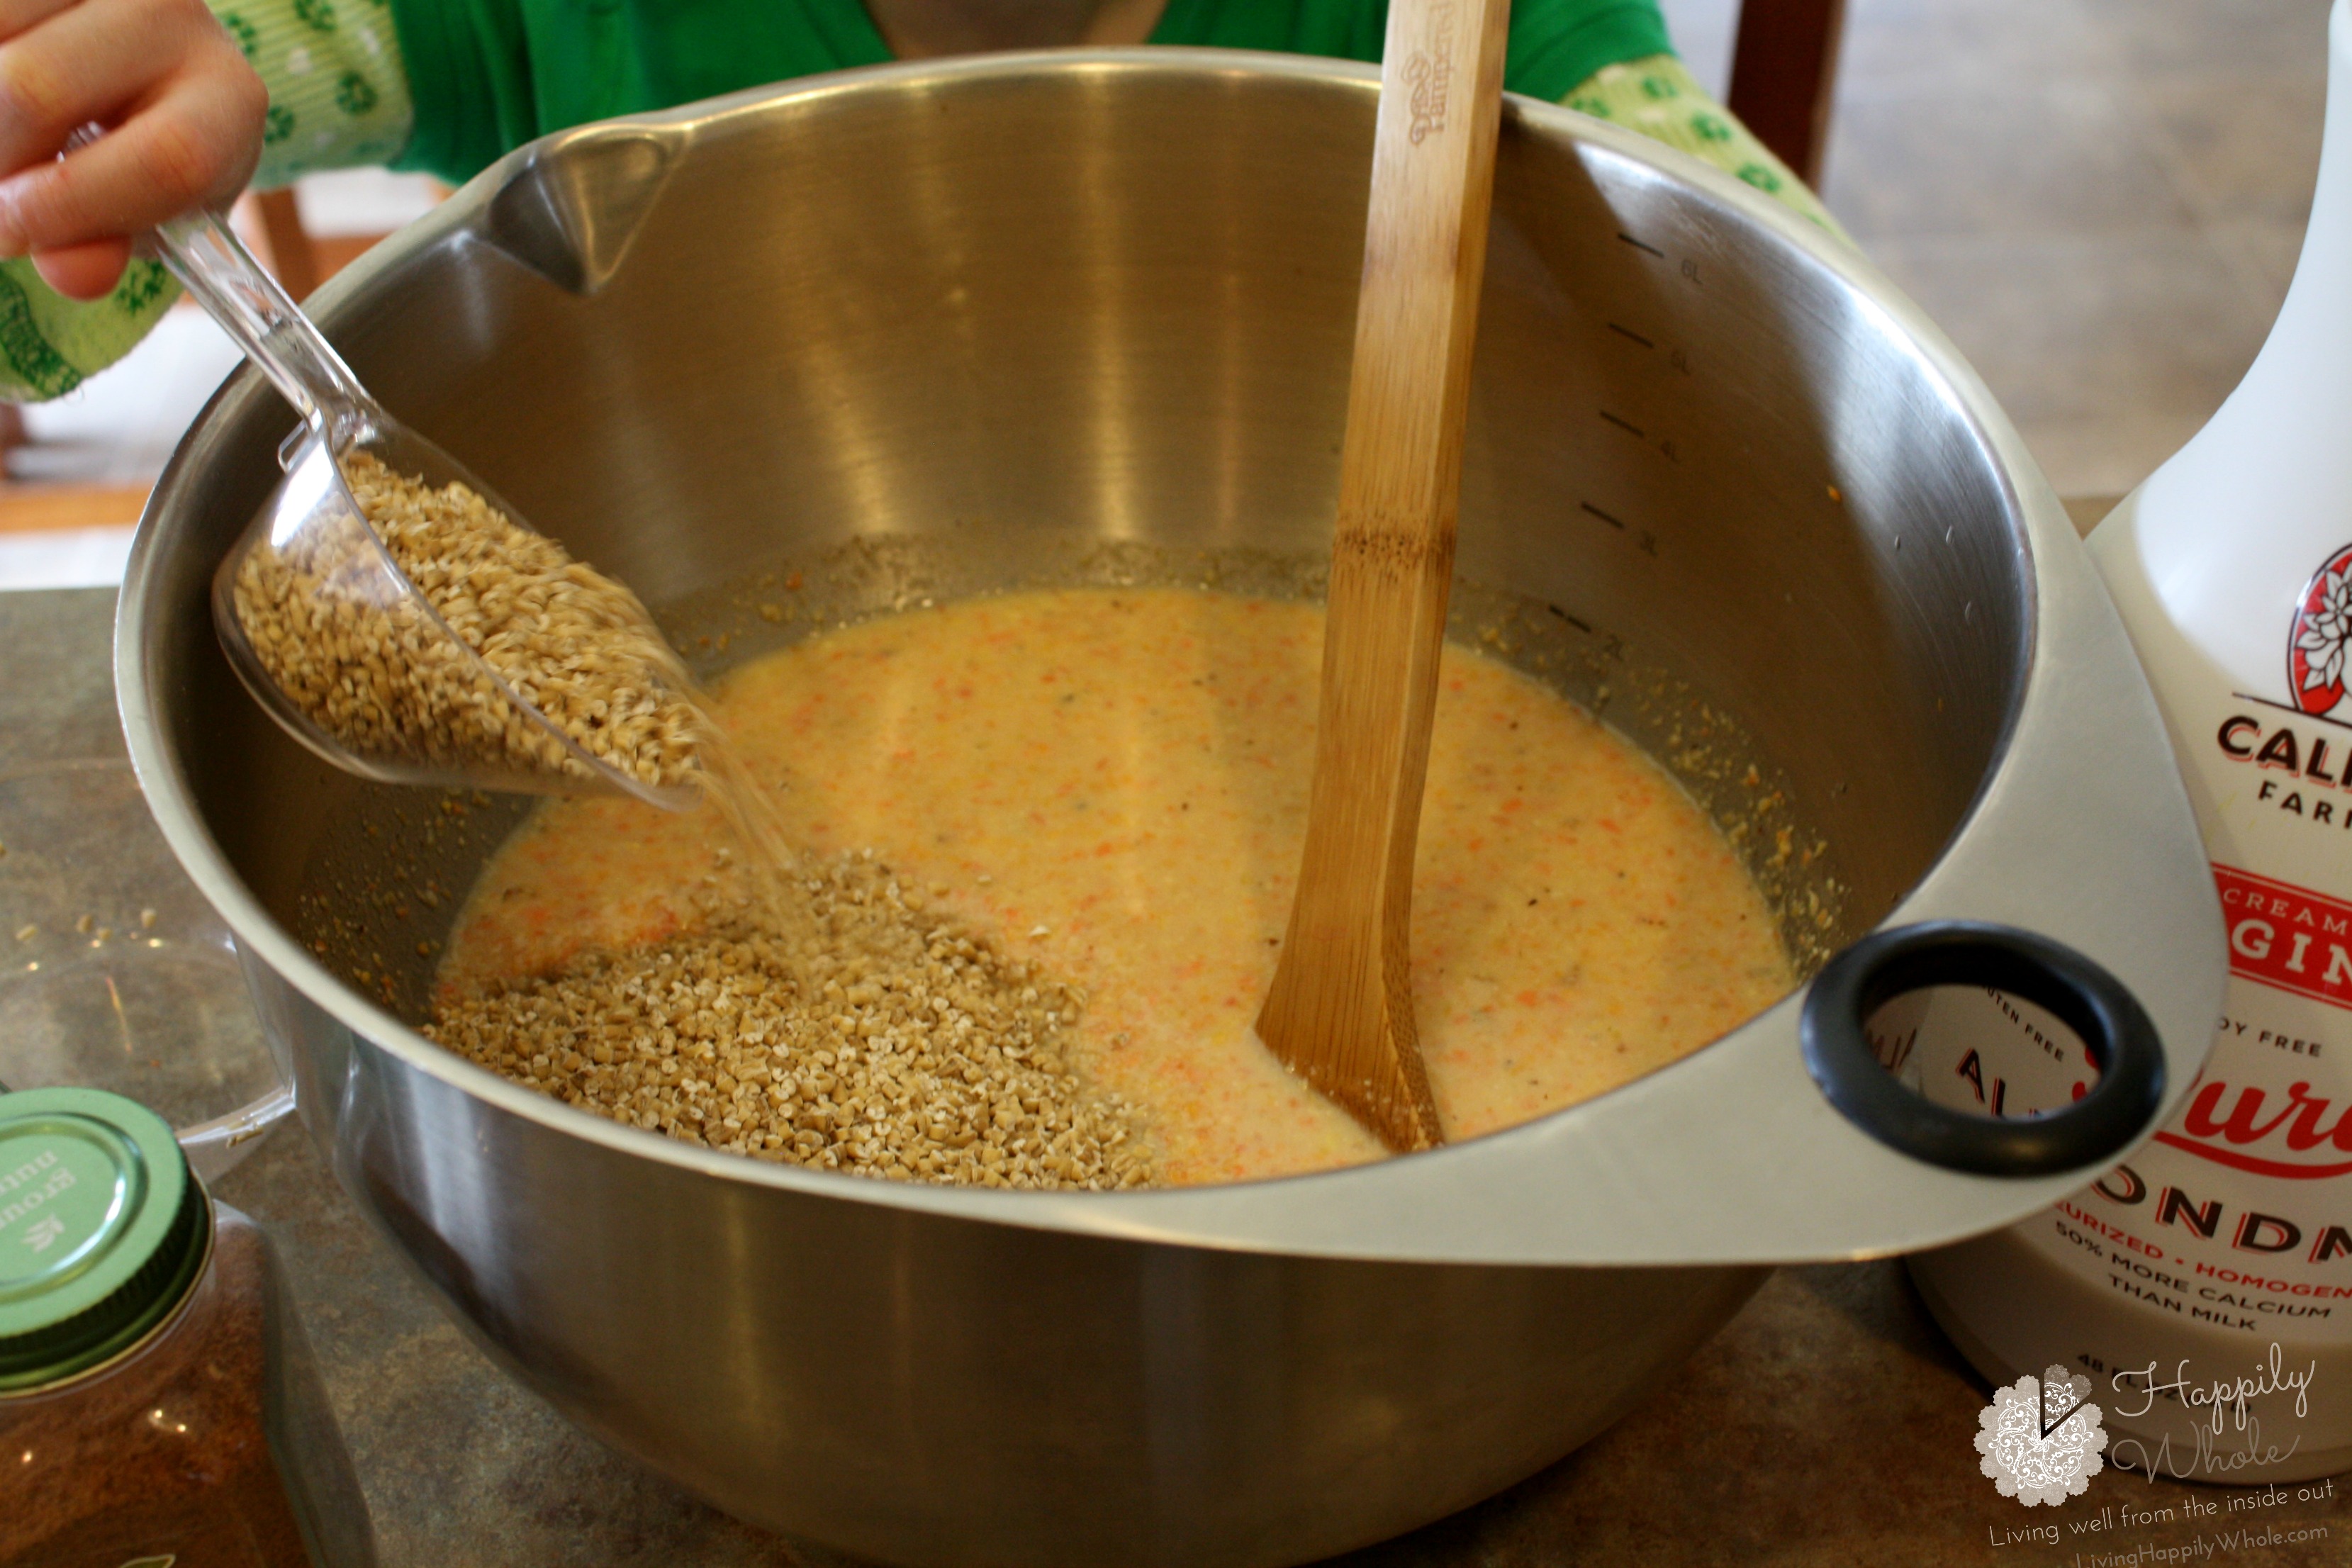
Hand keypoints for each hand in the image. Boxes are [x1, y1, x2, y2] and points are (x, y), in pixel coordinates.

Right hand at [0, 0, 263, 298]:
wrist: (129, 70)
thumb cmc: (141, 154)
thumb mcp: (140, 216)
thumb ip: (106, 247)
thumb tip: (71, 273)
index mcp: (227, 97)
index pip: (164, 157)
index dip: (72, 206)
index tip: (10, 234)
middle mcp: (171, 16)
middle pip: (36, 90)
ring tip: (8, 143)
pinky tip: (1, 97)